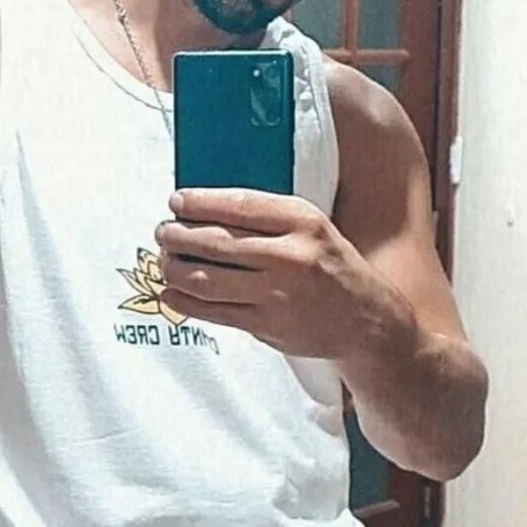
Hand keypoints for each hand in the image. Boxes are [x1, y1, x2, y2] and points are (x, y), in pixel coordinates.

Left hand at [155, 188, 380, 359]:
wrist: (364, 319)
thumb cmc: (330, 266)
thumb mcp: (313, 227)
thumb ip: (269, 217)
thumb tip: (208, 208)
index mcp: (303, 222)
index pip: (240, 205)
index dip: (201, 202)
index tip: (176, 201)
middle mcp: (290, 256)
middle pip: (217, 242)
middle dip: (179, 236)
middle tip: (162, 232)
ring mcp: (277, 293)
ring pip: (208, 279)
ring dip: (175, 269)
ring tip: (163, 261)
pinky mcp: (266, 324)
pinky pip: (214, 311)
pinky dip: (185, 301)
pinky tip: (171, 292)